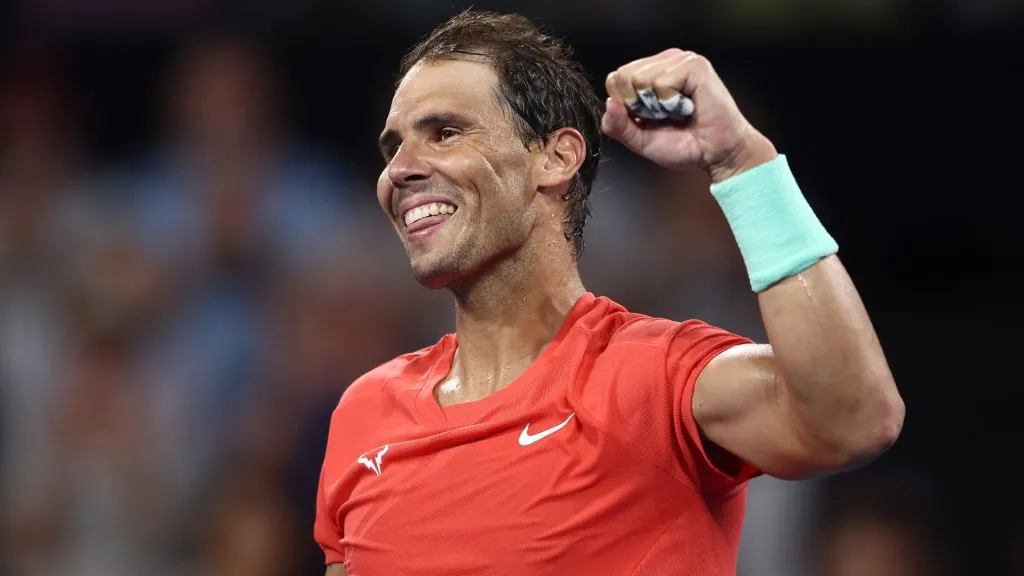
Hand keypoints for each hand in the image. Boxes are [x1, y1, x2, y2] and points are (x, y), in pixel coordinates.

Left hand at [602, 48, 776, 182]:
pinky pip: (662, 83)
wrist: (717, 155)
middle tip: (665, 116)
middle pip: (623, 77)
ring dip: (657, 106)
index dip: (624, 106)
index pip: (615, 79)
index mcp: (650, 73)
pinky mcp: (694, 65)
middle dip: (638, 106)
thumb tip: (609, 103)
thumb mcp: (640, 140)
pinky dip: (671, 103)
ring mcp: (680, 60)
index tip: (649, 120)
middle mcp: (664, 61)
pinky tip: (688, 107)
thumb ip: (618, 126)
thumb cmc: (685, 146)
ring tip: (678, 112)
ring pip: (640, 78)